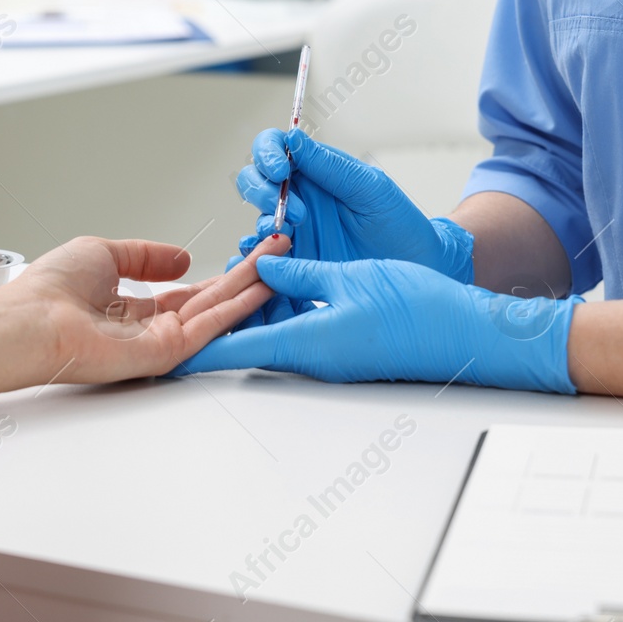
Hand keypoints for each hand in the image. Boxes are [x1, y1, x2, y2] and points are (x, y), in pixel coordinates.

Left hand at [0, 234, 288, 401]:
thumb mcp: (103, 253)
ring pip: (216, 312)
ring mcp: (158, 343)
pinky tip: (262, 287)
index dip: (218, 274)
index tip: (245, 256)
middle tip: (278, 253)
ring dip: (251, 288)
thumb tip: (182, 257)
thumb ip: (145, 255)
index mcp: (129, 309)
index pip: (185, 294)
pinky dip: (238, 308)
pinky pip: (209, 328)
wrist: (30, 322)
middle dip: (246, 276)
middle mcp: (147, 328)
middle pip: (209, 300)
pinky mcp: (165, 354)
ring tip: (282, 263)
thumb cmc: (49, 291)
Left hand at [178, 256, 580, 393]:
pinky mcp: (344, 351)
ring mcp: (328, 358)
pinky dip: (277, 314)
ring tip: (217, 287)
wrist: (467, 335)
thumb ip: (301, 270)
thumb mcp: (351, 277)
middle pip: (244, 344)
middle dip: (212, 325)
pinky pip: (297, 332)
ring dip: (247, 315)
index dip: (189, 350)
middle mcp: (310, 357)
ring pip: (270, 335)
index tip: (155, 352)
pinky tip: (271, 290)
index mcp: (304, 342)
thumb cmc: (420, 311)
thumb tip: (264, 264)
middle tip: (177, 310)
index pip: (230, 351)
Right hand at [234, 128, 473, 281]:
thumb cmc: (400, 223)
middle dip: (262, 190)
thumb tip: (293, 139)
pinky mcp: (292, 262)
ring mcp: (293, 230)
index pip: (275, 148)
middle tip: (296, 212)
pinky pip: (261, 255)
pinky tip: (265, 259)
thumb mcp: (370, 189)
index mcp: (316, 171)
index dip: (267, 154)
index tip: (281, 170)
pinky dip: (254, 255)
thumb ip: (331, 167)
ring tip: (289, 237)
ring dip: (264, 223)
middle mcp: (299, 197)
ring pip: (257, 217)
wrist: (417, 268)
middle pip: (255, 180)